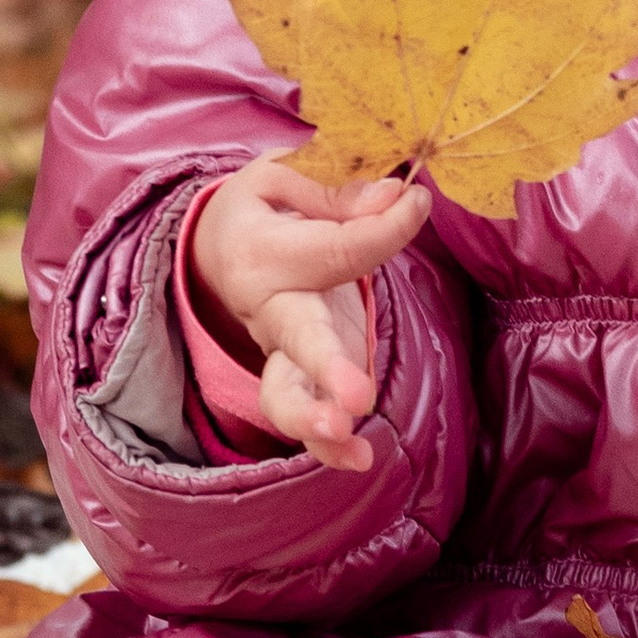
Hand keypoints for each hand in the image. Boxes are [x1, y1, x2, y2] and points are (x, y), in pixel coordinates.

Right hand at [184, 154, 430, 473]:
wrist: (221, 250)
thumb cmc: (266, 208)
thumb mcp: (286, 177)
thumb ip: (336, 189)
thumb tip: (397, 197)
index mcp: (261, 251)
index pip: (337, 247)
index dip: (386, 228)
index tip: (416, 202)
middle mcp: (268, 308)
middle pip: (298, 338)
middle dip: (327, 367)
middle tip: (356, 398)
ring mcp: (283, 351)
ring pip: (286, 394)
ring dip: (313, 417)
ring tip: (344, 431)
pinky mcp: (304, 377)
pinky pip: (306, 417)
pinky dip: (327, 447)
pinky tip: (358, 460)